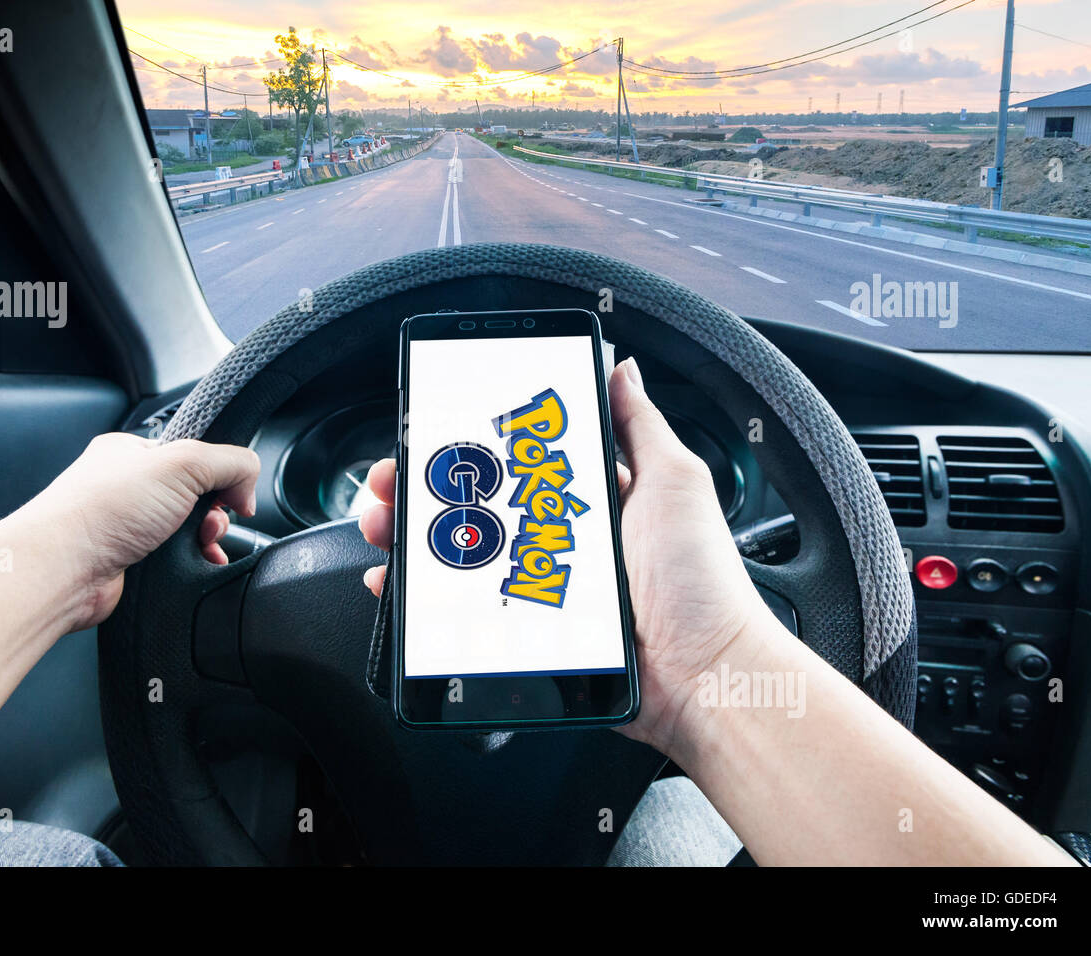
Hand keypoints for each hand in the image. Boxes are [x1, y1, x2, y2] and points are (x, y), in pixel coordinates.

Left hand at [17, 433, 260, 629]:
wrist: (62, 570)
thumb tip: (247, 487)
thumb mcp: (182, 463)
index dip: (220, 472)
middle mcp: (128, 486)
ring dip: (205, 539)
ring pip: (188, 529)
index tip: (233, 490)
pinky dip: (191, 563)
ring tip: (201, 544)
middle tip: (210, 521)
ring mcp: (127, 525)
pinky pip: (175, 559)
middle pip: (196, 494)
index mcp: (132, 451)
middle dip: (215, 511)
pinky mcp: (130, 562)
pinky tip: (194, 563)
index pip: (194, 452)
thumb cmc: (99, 512)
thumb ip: (230, 462)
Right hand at [358, 358, 780, 761]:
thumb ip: (641, 425)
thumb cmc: (700, 581)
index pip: (520, 459)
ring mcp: (541, 586)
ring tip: (387, 523)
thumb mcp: (676, 482)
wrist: (703, 675)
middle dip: (427, 485)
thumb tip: (620, 368)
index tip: (437, 431)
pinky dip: (422, 595)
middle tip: (395, 478)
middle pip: (479, 503)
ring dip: (413, 533)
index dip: (475, 443)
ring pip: (460, 553)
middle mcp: (562, 538)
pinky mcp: (528, 630)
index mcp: (593, 497)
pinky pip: (462, 610)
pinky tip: (398, 581)